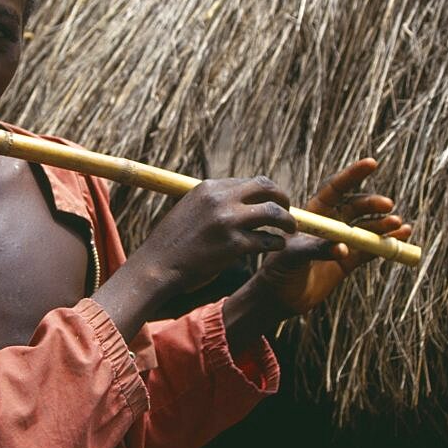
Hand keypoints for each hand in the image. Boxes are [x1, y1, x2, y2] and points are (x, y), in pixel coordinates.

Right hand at [93, 176, 296, 341]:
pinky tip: (276, 246)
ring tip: (290, 230)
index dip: (268, 192)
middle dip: (283, 198)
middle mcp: (220, 199)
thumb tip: (241, 201)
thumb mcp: (191, 209)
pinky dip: (277, 243)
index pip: (250, 182)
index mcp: (210, 187)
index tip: (274, 203)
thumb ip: (215, 202)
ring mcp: (228, 221)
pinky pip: (268, 240)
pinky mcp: (233, 245)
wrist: (157, 265)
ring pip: (273, 212)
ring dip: (287, 221)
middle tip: (289, 212)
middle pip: (266, 188)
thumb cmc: (174, 242)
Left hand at [224, 159, 411, 345]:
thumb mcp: (292, 256)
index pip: (335, 189)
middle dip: (372, 204)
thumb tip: (343, 248)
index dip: (352, 175)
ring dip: (383, 224)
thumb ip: (315, 249)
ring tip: (397, 224)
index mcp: (314, 213)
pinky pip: (372, 249)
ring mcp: (342, 241)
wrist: (280, 296)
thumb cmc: (278, 269)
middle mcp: (330, 224)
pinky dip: (388, 243)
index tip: (371, 163)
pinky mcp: (350, 261)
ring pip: (367, 227)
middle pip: (356, 207)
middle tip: (386, 206)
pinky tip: (403, 235)